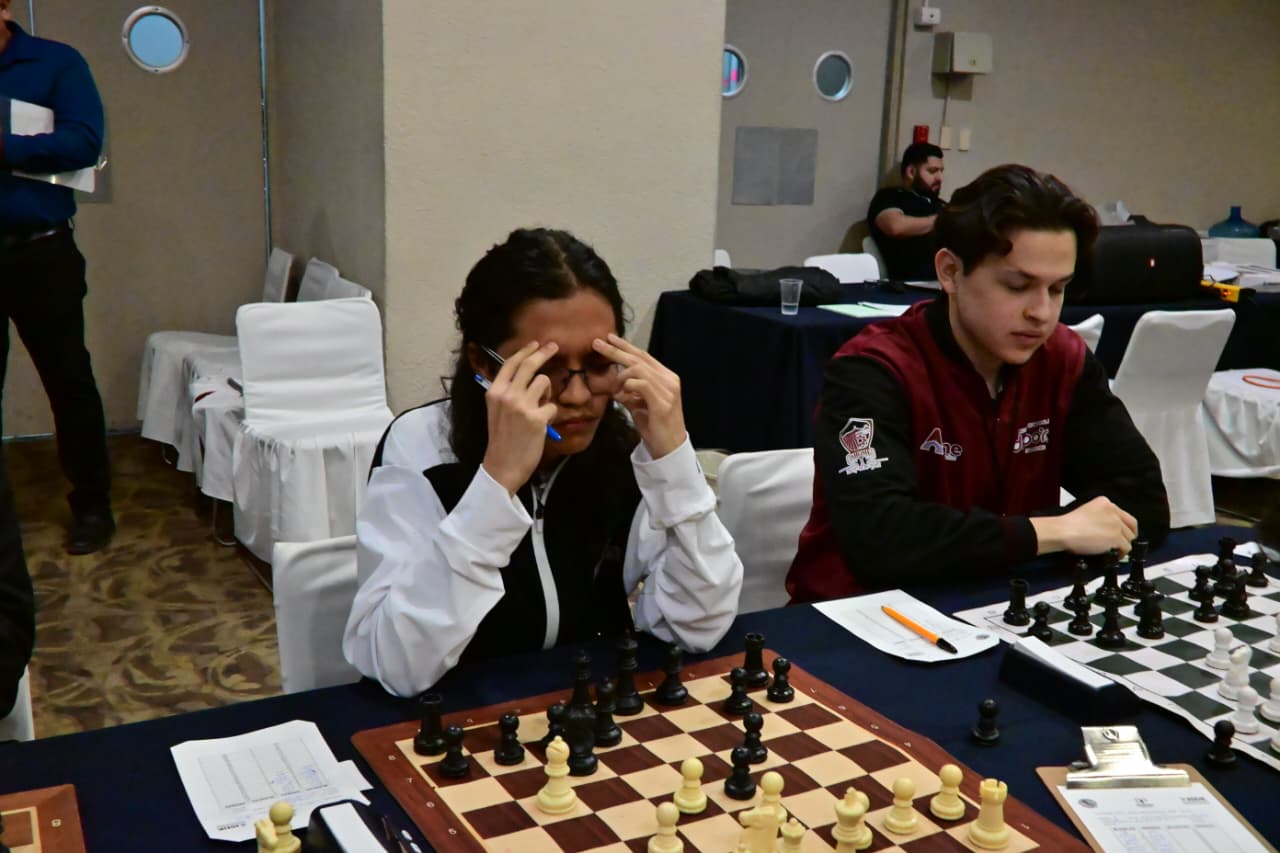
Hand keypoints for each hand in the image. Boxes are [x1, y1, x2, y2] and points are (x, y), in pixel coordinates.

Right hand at [480, 341, 558, 493]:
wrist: (502, 466)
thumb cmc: (501, 439)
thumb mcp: (495, 411)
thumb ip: (506, 392)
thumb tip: (525, 375)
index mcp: (494, 392)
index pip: (510, 363)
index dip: (525, 351)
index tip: (535, 344)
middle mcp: (507, 395)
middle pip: (530, 365)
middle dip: (544, 352)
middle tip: (554, 346)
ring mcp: (522, 406)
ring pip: (544, 382)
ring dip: (547, 392)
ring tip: (539, 408)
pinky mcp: (537, 418)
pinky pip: (552, 406)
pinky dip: (550, 414)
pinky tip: (541, 426)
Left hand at [592, 333, 686, 458]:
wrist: (669, 449)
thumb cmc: (655, 427)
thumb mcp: (640, 406)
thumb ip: (631, 392)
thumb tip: (616, 386)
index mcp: (666, 377)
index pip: (644, 356)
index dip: (625, 346)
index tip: (609, 338)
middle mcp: (669, 380)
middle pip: (639, 358)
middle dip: (615, 350)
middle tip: (597, 344)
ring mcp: (668, 391)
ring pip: (638, 370)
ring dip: (620, 378)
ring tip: (614, 391)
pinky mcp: (663, 403)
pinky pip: (640, 385)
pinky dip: (626, 388)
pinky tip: (621, 398)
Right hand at [1032, 496, 1138, 556]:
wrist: (1063, 531)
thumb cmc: (1068, 524)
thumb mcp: (1087, 511)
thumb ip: (1101, 516)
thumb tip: (1107, 530)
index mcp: (1105, 502)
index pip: (1124, 515)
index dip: (1125, 526)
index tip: (1122, 533)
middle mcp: (1113, 511)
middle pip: (1130, 526)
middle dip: (1127, 536)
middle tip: (1123, 544)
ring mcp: (1116, 524)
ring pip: (1129, 537)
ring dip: (1123, 545)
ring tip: (1115, 551)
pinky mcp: (1116, 536)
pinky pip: (1126, 547)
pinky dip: (1121, 553)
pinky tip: (1114, 556)